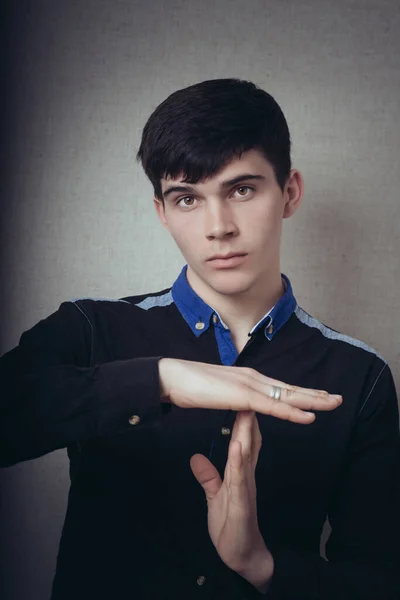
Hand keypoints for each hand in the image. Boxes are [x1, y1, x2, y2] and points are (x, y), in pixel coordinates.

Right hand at [159, 358, 341, 423]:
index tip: (318, 396)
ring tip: (333, 404)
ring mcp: (249, 385)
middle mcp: (253, 379)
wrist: (172, 377)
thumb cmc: (190, 385)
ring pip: (288, 395)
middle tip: (337, 399)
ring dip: (313, 400)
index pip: (280, 386)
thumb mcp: (218, 392)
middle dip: (315, 394)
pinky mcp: (242, 396)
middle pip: (290, 388)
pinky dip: (294, 412)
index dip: (301, 392)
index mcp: (247, 379)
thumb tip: (240, 403)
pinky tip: (309, 417)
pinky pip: (274, 406)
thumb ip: (232, 396)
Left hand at [190, 410, 272, 590]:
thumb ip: (208, 476)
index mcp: (240, 472)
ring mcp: (246, 488)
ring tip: (246, 411)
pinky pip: (241, 479)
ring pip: (247, 455)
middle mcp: (246, 475)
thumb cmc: (231, 525)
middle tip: (249, 390)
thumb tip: (196, 457)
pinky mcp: (242, 503)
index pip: (243, 440)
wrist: (242, 556)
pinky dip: (239, 462)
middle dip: (248, 416)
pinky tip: (237, 447)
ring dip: (246, 433)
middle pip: (248, 441)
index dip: (242, 418)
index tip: (238, 395)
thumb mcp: (215, 496)